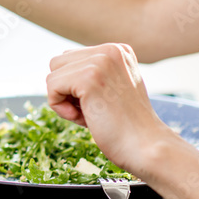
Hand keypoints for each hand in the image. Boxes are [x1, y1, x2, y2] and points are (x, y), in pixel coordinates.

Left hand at [45, 43, 174, 174]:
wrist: (147, 147)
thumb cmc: (127, 126)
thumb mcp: (113, 88)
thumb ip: (93, 73)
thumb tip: (58, 71)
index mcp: (117, 50)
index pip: (72, 59)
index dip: (76, 87)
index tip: (101, 104)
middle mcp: (110, 50)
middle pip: (58, 64)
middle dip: (67, 91)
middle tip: (94, 110)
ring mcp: (100, 62)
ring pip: (52, 76)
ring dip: (64, 101)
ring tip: (92, 113)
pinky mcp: (89, 78)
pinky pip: (52, 87)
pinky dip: (60, 108)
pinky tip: (85, 118)